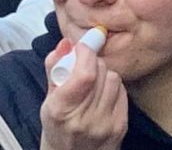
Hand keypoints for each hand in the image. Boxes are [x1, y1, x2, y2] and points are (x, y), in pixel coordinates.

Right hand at [39, 30, 125, 149]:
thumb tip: (65, 43)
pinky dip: (114, 88)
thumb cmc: (58, 128)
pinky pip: (123, 92)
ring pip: (114, 79)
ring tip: (94, 83)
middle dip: (93, 62)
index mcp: (60, 111)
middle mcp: (83, 120)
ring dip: (104, 75)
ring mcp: (104, 125)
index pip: (84, 74)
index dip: (86, 54)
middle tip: (84, 66)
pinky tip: (103, 96)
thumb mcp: (48, 100)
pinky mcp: (120, 127)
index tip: (82, 48)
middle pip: (100, 72)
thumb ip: (54, 69)